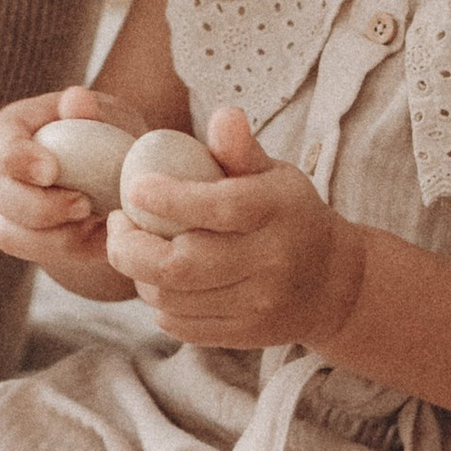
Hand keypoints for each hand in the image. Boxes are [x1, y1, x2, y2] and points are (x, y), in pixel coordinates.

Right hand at [0, 85, 138, 300]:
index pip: (1, 138)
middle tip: (84, 205)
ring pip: (8, 232)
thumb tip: (76, 100)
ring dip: (53, 235)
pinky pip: (30, 255)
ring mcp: (2, 207)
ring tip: (96, 222)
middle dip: (37, 205)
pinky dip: (68, 250)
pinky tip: (97, 238)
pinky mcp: (17, 237)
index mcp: (11, 127)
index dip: (18, 156)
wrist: (113, 179)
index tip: (51, 171)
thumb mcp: (111, 117)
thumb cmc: (108, 138)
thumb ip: (93, 109)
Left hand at [104, 107, 358, 350]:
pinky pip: (183, 326)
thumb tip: (223, 115)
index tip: (134, 187)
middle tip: (117, 224)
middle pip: (182, 264)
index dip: (168, 199)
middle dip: (131, 247)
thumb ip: (241, 149)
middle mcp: (270, 261)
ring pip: (174, 299)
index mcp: (276, 211)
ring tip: (135, 249)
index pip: (218, 207)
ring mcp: (258, 304)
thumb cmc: (288, 214)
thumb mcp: (275, 175)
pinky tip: (158, 281)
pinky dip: (159, 304)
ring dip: (139, 275)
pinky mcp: (246, 335)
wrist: (333, 282)